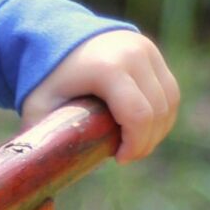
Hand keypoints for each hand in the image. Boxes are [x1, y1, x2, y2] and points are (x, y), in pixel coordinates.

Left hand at [21, 30, 179, 163]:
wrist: (55, 35)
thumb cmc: (47, 78)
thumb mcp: (39, 106)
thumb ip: (43, 137)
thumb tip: (43, 175)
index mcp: (106, 68)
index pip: (138, 115)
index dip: (135, 145)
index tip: (119, 159)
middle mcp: (132, 54)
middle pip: (157, 111)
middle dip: (146, 141)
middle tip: (127, 156)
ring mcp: (146, 49)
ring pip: (170, 101)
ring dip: (158, 129)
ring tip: (136, 144)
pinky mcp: (152, 51)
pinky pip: (170, 90)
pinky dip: (163, 113)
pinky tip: (145, 128)